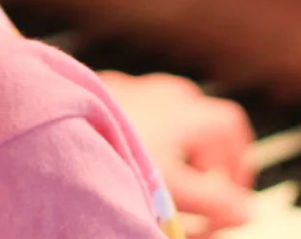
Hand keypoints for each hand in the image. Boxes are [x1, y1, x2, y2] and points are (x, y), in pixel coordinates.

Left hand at [98, 71, 255, 233]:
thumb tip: (248, 213)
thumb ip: (216, 202)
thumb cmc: (118, 155)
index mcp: (191, 110)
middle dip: (204, 163)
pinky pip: (135, 116)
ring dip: (173, 152)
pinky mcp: (104, 93)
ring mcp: (135, 88)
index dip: (236, 167)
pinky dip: (141, 140)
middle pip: (201, 125)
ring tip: (160, 184)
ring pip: (168, 119)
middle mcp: (167, 92)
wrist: (52, 124)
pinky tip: (124, 162)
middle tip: (197, 198)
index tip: (227, 200)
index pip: (232, 132)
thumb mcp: (174, 189)